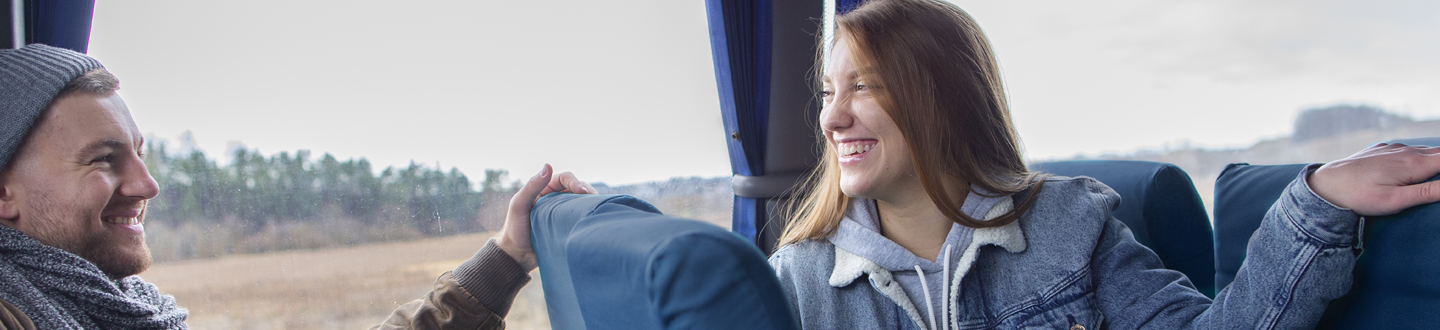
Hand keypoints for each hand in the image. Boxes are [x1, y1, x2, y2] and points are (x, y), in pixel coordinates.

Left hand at [494, 164, 596, 270]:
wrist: (518, 256)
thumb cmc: (515, 229)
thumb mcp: (519, 205)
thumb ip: (532, 186)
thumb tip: (548, 165)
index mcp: (545, 189)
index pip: (565, 179)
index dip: (575, 182)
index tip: (583, 192)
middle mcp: (557, 198)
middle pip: (578, 188)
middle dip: (588, 192)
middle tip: (595, 201)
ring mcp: (564, 212)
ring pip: (582, 202)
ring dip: (591, 204)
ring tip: (598, 210)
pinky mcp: (569, 225)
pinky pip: (582, 217)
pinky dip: (589, 216)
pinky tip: (594, 220)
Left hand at [1308, 143, 1439, 215]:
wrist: (1326, 184)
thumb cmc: (1359, 196)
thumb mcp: (1395, 200)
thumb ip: (1427, 192)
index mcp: (1415, 163)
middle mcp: (1407, 151)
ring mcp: (1394, 149)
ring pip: (1427, 150)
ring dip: (1438, 158)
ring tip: (1436, 170)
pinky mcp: (1383, 151)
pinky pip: (1410, 149)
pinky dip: (1423, 154)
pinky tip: (1424, 160)